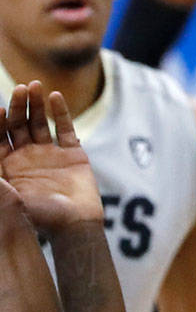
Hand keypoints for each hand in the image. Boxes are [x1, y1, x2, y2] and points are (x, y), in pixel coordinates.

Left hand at [0, 82, 102, 231]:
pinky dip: (61, 112)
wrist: (72, 225)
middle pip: (17, 126)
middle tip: (20, 89)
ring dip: (36, 104)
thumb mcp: (6, 196)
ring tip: (35, 87)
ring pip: (40, 122)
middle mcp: (25, 158)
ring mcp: (49, 154)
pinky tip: (55, 97)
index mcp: (6, 168)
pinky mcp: (72, 153)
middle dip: (17, 107)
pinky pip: (65, 128)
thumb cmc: (36, 215)